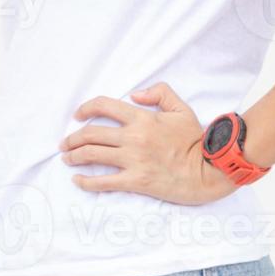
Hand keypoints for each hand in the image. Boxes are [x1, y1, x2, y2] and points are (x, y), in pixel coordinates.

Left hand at [59, 83, 235, 205]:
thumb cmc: (196, 140)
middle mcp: (133, 137)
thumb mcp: (181, 109)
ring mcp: (133, 160)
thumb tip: (135, 94)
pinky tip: (77, 181)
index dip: (85, 108)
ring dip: (74, 156)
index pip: (104, 106)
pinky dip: (86, 182)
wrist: (209, 170)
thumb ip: (159, 93)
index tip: (77, 115)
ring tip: (67, 158)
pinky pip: (104, 182)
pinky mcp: (136, 181)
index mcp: (142, 118)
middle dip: (73, 138)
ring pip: (93, 155)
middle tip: (65, 143)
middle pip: (91, 134)